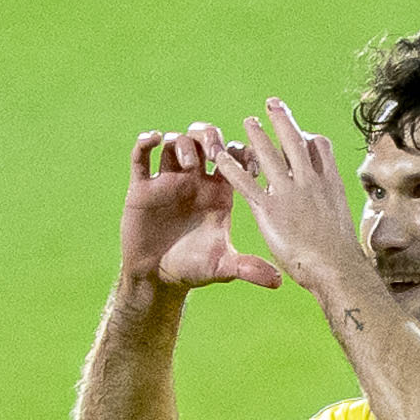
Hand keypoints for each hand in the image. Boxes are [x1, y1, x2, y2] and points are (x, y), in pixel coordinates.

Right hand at [119, 127, 281, 290]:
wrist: (157, 279)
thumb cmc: (192, 270)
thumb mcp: (222, 268)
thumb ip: (249, 268)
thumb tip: (278, 281)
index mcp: (218, 192)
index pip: (233, 157)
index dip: (241, 152)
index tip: (247, 162)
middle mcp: (194, 181)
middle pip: (204, 140)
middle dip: (210, 137)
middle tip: (215, 153)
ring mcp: (167, 181)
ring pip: (174, 142)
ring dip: (183, 143)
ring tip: (190, 164)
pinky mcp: (142, 187)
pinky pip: (140, 156)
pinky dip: (145, 142)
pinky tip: (153, 139)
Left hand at [205, 99, 373, 297]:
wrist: (337, 268)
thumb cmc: (341, 254)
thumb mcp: (341, 220)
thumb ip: (328, 205)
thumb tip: (322, 205)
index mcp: (329, 182)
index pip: (320, 146)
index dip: (309, 137)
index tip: (302, 134)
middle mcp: (310, 181)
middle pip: (295, 141)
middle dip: (283, 120)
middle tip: (272, 104)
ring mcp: (289, 192)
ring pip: (269, 154)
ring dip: (256, 135)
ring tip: (247, 122)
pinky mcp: (270, 209)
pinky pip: (245, 182)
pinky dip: (231, 167)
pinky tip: (220, 157)